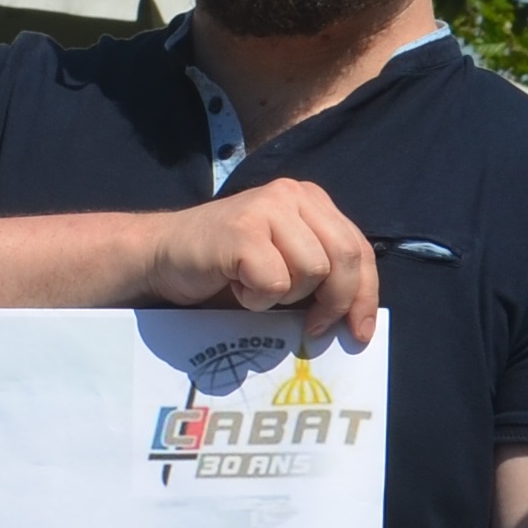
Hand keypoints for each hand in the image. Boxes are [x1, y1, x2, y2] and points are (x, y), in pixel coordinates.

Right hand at [137, 179, 379, 343]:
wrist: (161, 256)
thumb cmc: (225, 270)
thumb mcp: (286, 265)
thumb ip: (322, 276)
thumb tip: (357, 321)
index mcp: (311, 200)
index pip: (359, 248)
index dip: (365, 294)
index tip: (359, 332)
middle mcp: (294, 195)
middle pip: (345, 258)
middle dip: (336, 303)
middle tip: (312, 328)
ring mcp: (268, 208)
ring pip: (312, 272)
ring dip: (285, 297)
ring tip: (254, 287)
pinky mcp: (244, 230)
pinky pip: (275, 282)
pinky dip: (256, 298)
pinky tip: (235, 284)